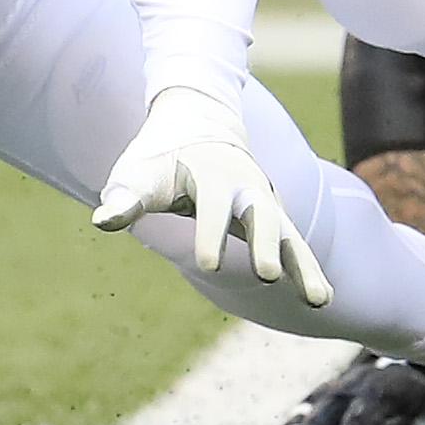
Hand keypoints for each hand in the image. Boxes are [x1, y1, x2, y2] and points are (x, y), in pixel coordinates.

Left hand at [93, 86, 331, 306]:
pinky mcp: (273, 218)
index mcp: (210, 174)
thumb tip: (103, 220)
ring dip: (303, 265)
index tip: (207, 265)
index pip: (212, 207)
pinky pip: (295, 245)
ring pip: (287, 234)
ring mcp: (263, 201)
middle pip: (260, 216)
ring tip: (320, 302)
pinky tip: (321, 301)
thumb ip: (126, 196)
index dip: (209, 235)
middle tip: (267, 276)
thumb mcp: (139, 171)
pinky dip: (308, 269)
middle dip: (263, 245)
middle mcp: (244, 186)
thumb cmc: (160, 157)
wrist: (200, 123)